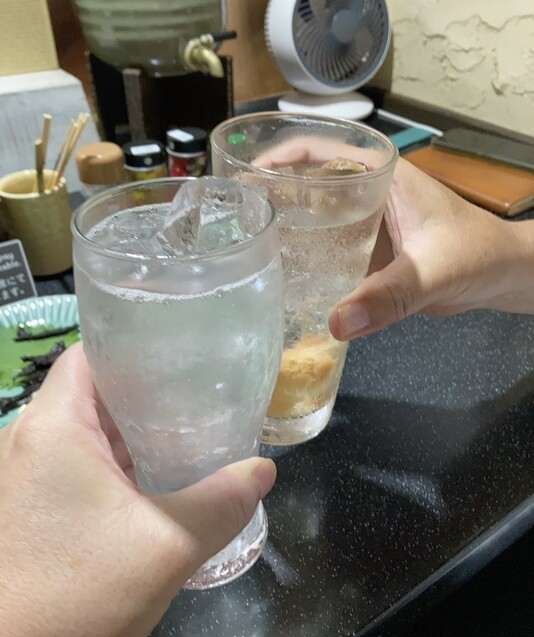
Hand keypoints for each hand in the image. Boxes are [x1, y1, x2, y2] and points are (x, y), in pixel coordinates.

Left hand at [0, 343, 275, 636]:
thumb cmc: (75, 593)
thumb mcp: (164, 546)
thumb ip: (222, 503)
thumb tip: (263, 471)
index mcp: (53, 426)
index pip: (92, 354)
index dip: (137, 344)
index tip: (185, 351)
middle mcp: (32, 439)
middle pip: (95, 390)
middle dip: (149, 388)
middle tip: (204, 389)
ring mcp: (29, 475)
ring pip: (90, 431)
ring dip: (137, 429)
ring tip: (192, 427)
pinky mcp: (35, 506)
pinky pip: (83, 464)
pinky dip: (120, 462)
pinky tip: (159, 476)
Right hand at [255, 138, 533, 338]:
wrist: (500, 277)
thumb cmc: (477, 254)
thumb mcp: (433, 271)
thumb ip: (390, 296)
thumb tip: (336, 323)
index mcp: (383, 175)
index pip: (319, 150)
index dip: (277, 157)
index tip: (243, 177)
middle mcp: (368, 193)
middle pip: (307, 182)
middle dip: (270, 194)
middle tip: (234, 219)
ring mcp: (367, 222)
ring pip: (315, 215)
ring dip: (285, 225)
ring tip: (247, 245)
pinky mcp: (368, 250)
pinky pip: (327, 246)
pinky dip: (305, 256)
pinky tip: (283, 275)